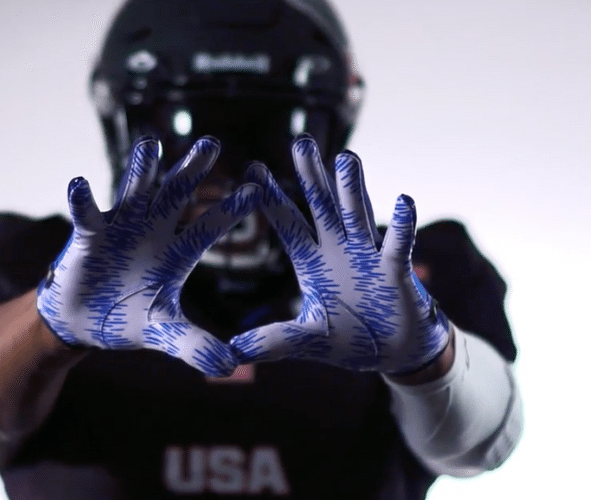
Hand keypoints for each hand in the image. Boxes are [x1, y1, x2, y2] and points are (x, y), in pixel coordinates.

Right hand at [37, 136, 260, 375]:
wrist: (85, 322)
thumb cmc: (129, 320)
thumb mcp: (165, 333)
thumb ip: (194, 345)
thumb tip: (229, 368)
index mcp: (177, 253)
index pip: (209, 227)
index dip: (232, 210)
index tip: (257, 189)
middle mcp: (153, 231)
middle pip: (177, 195)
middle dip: (192, 170)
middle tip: (212, 143)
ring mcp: (121, 228)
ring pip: (135, 192)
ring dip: (142, 170)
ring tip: (152, 145)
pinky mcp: (89, 235)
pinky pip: (86, 215)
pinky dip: (82, 201)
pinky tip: (79, 185)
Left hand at [231, 136, 449, 373]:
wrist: (396, 353)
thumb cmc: (351, 339)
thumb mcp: (308, 340)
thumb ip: (274, 341)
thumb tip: (233, 350)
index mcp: (313, 262)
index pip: (288, 225)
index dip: (271, 199)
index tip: (250, 169)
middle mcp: (339, 250)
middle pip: (322, 207)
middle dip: (311, 177)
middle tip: (300, 142)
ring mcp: (368, 256)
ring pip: (358, 215)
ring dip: (353, 189)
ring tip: (346, 158)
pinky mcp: (396, 271)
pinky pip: (398, 245)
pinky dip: (402, 225)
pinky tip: (403, 200)